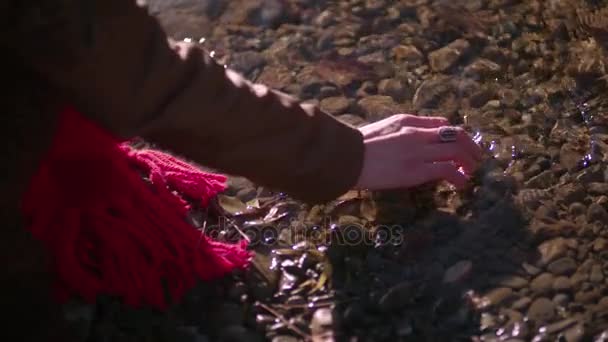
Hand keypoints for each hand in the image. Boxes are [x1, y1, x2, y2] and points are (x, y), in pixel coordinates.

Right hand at [355, 114, 481, 189]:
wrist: (345, 158)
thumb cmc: (358, 147)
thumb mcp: (383, 129)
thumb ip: (403, 130)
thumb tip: (424, 134)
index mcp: (408, 122)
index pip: (442, 125)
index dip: (456, 137)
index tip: (459, 148)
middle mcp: (417, 134)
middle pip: (456, 135)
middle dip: (471, 148)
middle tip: (475, 159)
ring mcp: (418, 152)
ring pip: (456, 151)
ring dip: (469, 162)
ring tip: (470, 172)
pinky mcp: (416, 171)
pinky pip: (447, 170)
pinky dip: (459, 177)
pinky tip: (461, 184)